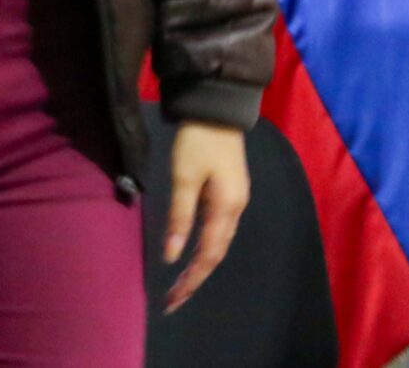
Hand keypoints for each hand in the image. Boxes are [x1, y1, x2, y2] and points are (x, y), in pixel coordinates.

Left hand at [162, 121, 250, 312]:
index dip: (191, 280)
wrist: (218, 107)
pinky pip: (219, 229)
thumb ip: (179, 217)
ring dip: (200, 265)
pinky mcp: (230, 191)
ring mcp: (236, 200)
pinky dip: (205, 247)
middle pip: (216, 253)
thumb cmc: (198, 141)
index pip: (208, 255)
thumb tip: (172, 257)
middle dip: (195, 279)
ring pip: (219, 242)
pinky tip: (193, 252)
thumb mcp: (184, 178)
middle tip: (173, 301)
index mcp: (226, 207)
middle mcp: (236, 208)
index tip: (172, 301)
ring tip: (181, 284)